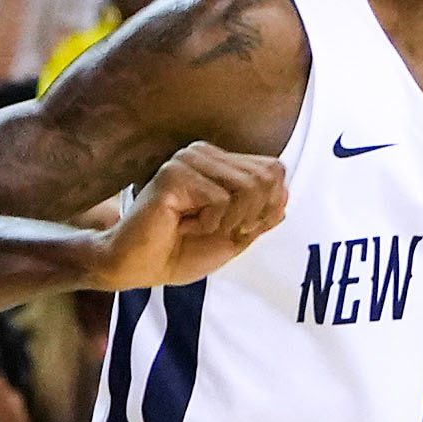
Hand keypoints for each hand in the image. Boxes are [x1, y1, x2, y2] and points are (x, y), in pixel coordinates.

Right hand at [88, 142, 287, 293]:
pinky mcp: (174, 174)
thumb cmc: (178, 252)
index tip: (242, 229)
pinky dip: (207, 224)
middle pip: (266, 177)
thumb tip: (287, 198)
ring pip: (246, 187)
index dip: (270, 205)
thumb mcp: (232, 238)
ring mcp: (188, 160)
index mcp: (220, 162)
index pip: (274, 169)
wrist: (135, 268)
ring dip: (228, 222)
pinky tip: (181, 226)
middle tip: (219, 232)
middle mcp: (205, 153)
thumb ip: (260, 218)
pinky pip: (219, 199)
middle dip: (251, 217)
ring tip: (198, 228)